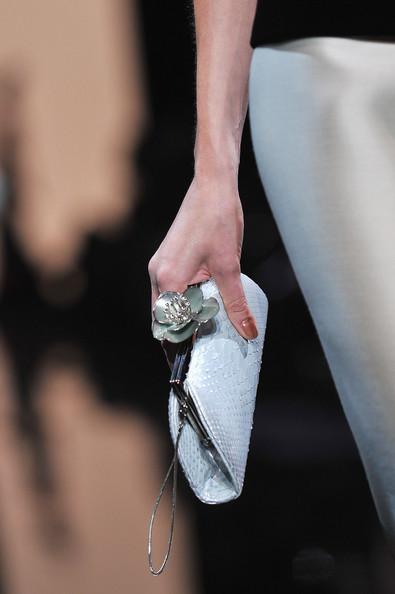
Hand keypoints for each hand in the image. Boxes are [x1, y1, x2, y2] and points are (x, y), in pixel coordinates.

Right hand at [148, 173, 257, 340]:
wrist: (212, 187)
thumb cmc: (219, 220)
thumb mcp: (231, 266)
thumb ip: (236, 303)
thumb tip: (248, 332)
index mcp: (168, 279)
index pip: (167, 327)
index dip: (179, 347)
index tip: (192, 362)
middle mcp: (157, 275)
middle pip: (162, 319)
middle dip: (178, 337)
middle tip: (200, 352)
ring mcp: (158, 266)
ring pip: (164, 306)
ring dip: (180, 321)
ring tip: (203, 334)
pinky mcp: (165, 260)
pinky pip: (168, 291)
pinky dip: (181, 305)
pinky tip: (201, 308)